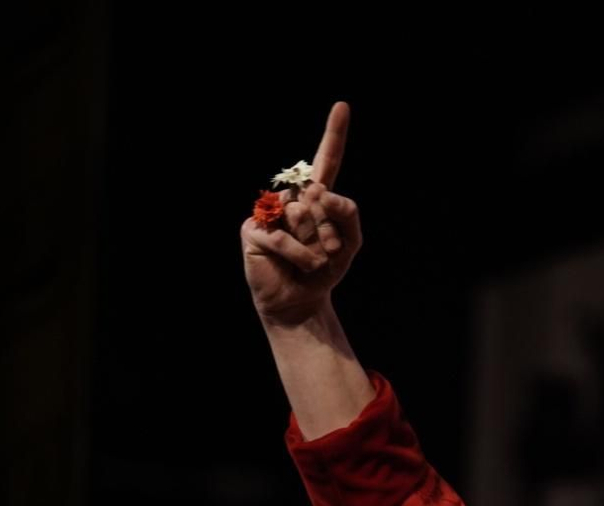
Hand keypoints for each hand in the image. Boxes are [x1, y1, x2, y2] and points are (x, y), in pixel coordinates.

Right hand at [242, 102, 362, 324]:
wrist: (301, 300)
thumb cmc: (324, 269)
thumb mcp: (349, 243)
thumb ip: (347, 214)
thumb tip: (319, 191)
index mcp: (316, 197)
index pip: (326, 161)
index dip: (334, 134)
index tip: (342, 106)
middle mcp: (292, 198)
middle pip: (322, 198)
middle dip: (332, 231)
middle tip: (327, 253)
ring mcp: (271, 211)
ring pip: (303, 215)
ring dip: (316, 245)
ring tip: (312, 261)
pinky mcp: (254, 228)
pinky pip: (284, 236)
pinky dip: (300, 255)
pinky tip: (302, 265)